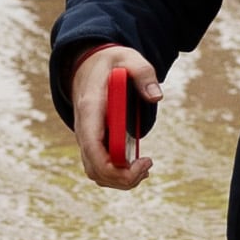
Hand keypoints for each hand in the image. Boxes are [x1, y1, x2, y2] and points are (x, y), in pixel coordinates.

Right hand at [68, 46, 159, 189]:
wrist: (89, 64)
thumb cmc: (111, 63)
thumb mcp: (129, 59)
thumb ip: (143, 74)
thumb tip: (156, 96)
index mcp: (90, 109)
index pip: (94, 150)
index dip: (117, 167)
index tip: (145, 161)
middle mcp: (83, 128)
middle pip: (95, 169)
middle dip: (123, 178)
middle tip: (148, 166)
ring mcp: (86, 138)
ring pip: (96, 173)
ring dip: (120, 180)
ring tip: (145, 168)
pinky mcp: (93, 142)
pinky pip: (99, 168)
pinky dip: (117, 174)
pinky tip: (137, 166)